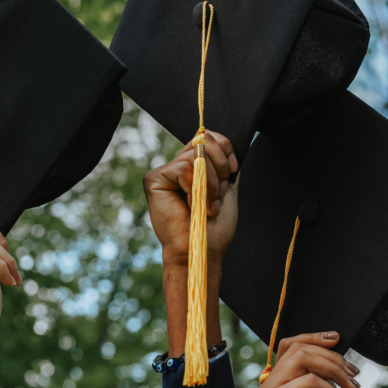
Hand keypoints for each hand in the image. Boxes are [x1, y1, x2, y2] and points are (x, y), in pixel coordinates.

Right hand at [143, 130, 238, 265]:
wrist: (202, 249)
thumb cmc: (213, 228)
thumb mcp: (224, 189)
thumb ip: (223, 167)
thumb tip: (224, 143)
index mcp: (193, 168)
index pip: (208, 137)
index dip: (225, 149)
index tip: (233, 170)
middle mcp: (177, 166)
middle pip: (204, 140)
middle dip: (220, 167)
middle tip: (219, 194)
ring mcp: (164, 172)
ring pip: (197, 156)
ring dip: (211, 184)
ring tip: (208, 206)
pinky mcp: (154, 179)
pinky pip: (184, 169)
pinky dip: (196, 189)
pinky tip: (192, 207)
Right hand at [255, 332, 358, 387]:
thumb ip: (319, 370)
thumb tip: (329, 342)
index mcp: (276, 383)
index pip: (288, 346)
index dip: (312, 337)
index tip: (337, 338)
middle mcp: (267, 387)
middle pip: (296, 348)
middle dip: (331, 356)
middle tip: (354, 374)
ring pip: (302, 358)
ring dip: (333, 368)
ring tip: (351, 387)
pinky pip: (309, 380)